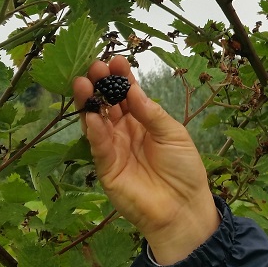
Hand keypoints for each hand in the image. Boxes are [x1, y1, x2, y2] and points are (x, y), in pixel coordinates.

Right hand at [74, 56, 219, 264]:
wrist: (183, 207)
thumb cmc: (184, 170)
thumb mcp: (174, 135)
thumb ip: (153, 114)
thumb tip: (134, 90)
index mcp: (145, 121)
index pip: (128, 94)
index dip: (122, 78)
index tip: (116, 60)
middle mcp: (126, 131)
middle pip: (108, 103)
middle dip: (100, 84)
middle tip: (94, 66)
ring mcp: (114, 148)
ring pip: (96, 121)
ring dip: (89, 102)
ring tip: (83, 82)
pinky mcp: (106, 168)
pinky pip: (97, 145)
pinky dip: (93, 129)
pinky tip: (91, 114)